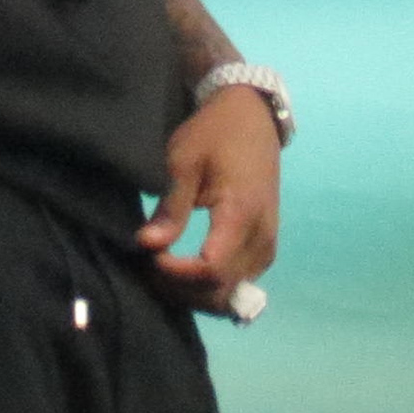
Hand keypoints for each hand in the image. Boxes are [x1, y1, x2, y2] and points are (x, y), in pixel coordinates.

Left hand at [142, 86, 280, 313]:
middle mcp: (262, 237)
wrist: (253, 118)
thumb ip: (171, 207)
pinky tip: (184, 276)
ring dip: (194, 294)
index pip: (211, 268)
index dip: (175, 273)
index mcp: (242, 212)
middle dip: (180, 290)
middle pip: (221, 291)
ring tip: (163, 272)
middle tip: (149, 267)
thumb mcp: (184, 161)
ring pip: (232, 295)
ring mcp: (267, 246)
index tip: (149, 256)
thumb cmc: (214, 133)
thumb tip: (146, 244)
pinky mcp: (264, 248)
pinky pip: (239, 284)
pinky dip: (210, 289)